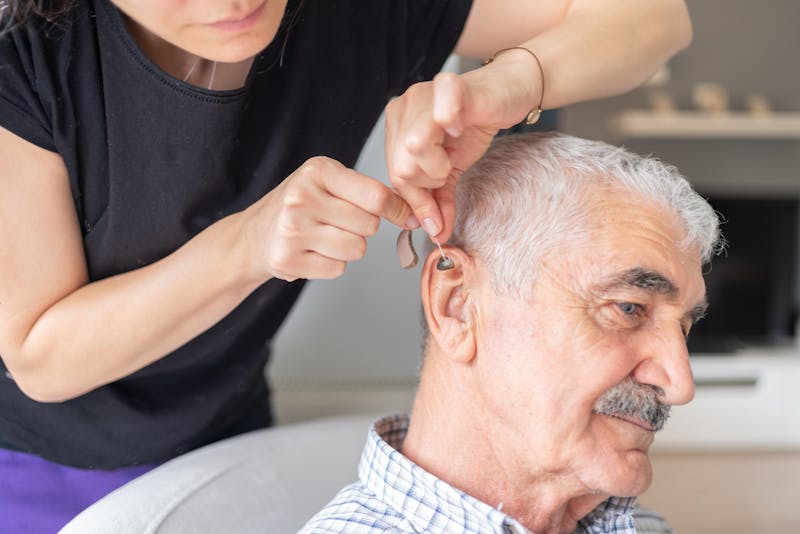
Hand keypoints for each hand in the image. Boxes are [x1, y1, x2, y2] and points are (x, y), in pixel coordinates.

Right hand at [243, 156, 413, 281]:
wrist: (253, 235)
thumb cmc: (300, 206)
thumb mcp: (329, 184)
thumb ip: (369, 193)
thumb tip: (415, 215)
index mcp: (318, 170)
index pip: (376, 196)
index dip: (397, 210)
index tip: (406, 217)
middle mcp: (302, 197)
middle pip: (369, 226)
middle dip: (362, 228)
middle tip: (338, 223)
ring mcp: (293, 229)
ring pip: (356, 249)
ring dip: (348, 248)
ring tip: (323, 237)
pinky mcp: (288, 259)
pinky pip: (338, 269)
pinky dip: (330, 264)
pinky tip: (311, 252)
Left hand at [385, 57, 540, 241]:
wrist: (507, 94)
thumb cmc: (474, 125)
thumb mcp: (452, 171)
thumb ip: (440, 201)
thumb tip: (438, 233)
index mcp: (397, 128)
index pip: (395, 175)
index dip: (416, 202)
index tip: (434, 218)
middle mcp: (404, 109)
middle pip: (401, 167)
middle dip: (429, 181)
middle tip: (449, 169)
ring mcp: (423, 95)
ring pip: (414, 147)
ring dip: (440, 163)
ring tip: (453, 153)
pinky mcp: (449, 86)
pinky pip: (441, 111)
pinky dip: (450, 125)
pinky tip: (459, 128)